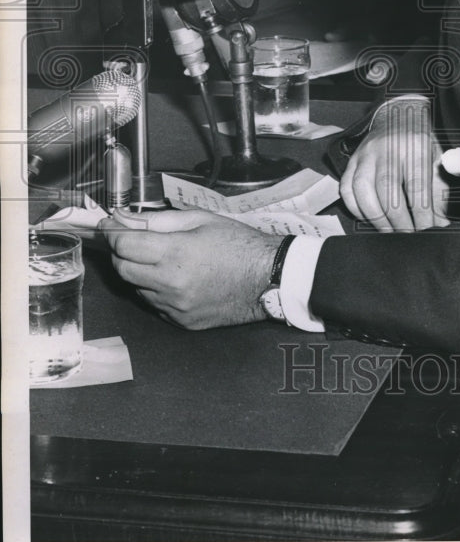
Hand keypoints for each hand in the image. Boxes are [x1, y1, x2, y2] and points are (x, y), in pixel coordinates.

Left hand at [99, 207, 279, 328]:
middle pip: (123, 269)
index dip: (112, 233)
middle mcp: (171, 284)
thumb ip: (158, 220)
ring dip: (141, 273)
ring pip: (137, 289)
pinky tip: (177, 279)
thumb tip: (124, 219)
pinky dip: (157, 291)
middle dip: (122, 253)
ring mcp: (175, 306)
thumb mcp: (200, 220)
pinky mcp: (182, 321)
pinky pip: (155, 305)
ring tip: (164, 260)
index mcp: (175, 253)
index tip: (109, 226)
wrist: (268, 276)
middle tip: (134, 241)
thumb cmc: (238, 244)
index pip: (124, 245)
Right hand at [340, 98, 450, 231]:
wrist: (400, 115)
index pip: (417, 185)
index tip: (427, 232)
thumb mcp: (438, 160)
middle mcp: (387, 147)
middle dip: (398, 220)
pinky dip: (356, 209)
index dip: (422, 213)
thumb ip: (440, 192)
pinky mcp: (352, 161)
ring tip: (389, 233)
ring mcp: (366, 153)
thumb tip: (442, 224)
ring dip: (376, 218)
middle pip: (387, 189)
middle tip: (407, 238)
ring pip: (362, 189)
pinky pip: (346, 189)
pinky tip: (370, 219)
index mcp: (415, 144)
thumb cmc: (422, 143)